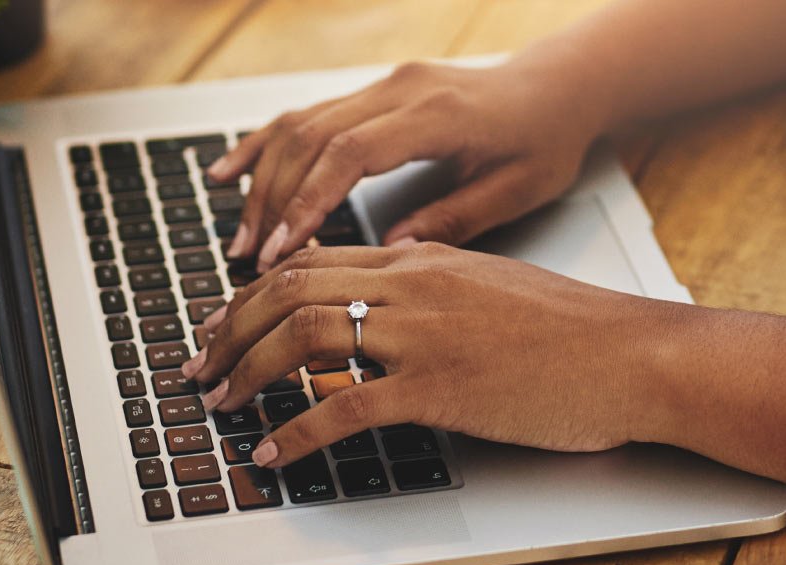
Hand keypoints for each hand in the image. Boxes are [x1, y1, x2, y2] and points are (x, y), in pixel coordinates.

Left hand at [178, 243, 685, 467]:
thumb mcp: (496, 285)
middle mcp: (413, 285)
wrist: (633, 356)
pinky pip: (345, 406)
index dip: (253, 292)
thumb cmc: (577, 332)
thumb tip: (390, 282)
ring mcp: (423, 335)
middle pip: (289, 288)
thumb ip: (437, 279)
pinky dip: (296, 431)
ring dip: (247, 372)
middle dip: (229, 329)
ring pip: (303, 335)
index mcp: (425, 259)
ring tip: (222, 405)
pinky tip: (274, 454)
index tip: (224, 323)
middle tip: (200, 365)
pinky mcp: (439, 388)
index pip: (314, 258)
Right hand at [205, 60, 609, 272]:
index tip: (282, 249)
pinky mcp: (373, 91)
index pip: (351, 154)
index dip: (310, 201)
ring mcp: (382, 86)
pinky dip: (264, 144)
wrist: (557, 89)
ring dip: (263, 180)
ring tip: (240, 235)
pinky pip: (307, 114)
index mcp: (436, 114)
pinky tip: (228, 172)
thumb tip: (391, 252)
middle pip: (312, 139)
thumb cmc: (546, 141)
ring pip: (301, 125)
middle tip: (250, 258)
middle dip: (274, 201)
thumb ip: (453, 219)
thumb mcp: (516, 190)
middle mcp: (401, 90)